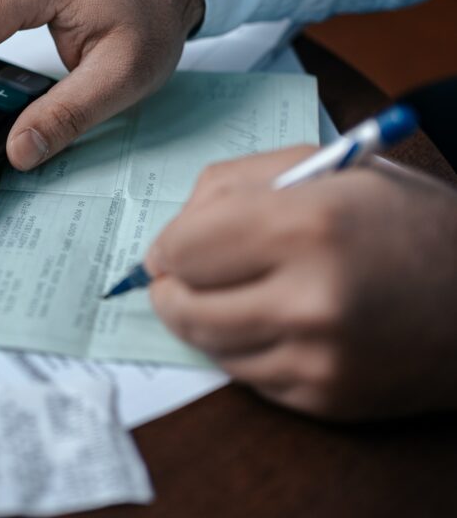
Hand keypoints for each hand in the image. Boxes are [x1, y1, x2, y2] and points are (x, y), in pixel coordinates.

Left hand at [145, 147, 456, 419]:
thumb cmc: (401, 216)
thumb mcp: (319, 168)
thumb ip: (232, 185)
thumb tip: (170, 236)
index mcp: (304, 225)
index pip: (183, 248)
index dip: (168, 244)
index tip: (171, 245)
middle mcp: (308, 299)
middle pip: (184, 306)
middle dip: (171, 287)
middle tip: (178, 275)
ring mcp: (319, 359)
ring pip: (210, 346)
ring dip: (203, 319)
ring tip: (226, 292)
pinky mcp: (327, 400)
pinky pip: (248, 377)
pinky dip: (243, 348)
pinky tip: (268, 321)